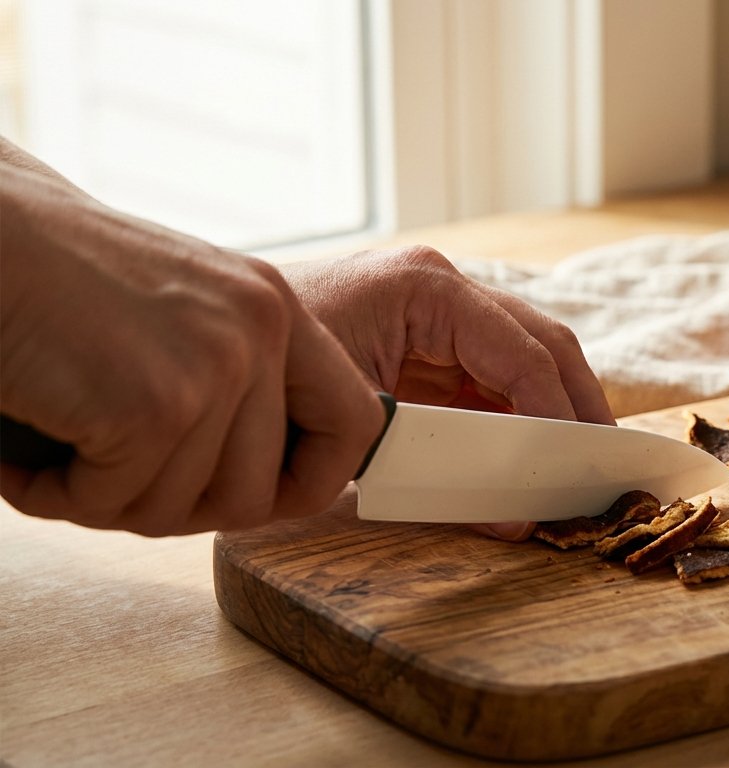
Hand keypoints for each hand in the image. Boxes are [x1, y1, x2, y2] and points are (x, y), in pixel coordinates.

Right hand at [0, 162, 384, 535]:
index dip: (315, 480)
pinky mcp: (152, 406)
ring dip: (108, 500)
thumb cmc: (55, 279)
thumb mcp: (183, 311)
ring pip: (182, 509)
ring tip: (62, 449)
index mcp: (276, 310)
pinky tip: (27, 455)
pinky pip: (116, 502)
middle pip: (256, 495)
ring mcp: (212, 368)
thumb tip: (272, 488)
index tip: (263, 497)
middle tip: (112, 481)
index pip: (357, 422)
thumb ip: (235, 378)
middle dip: (177, 509)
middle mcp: (260, 332)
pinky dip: (58, 494)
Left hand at [281, 247, 614, 540]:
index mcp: (425, 285)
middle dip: (579, 406)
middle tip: (608, 466)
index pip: (522, 351)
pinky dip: (517, 416)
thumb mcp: (355, 426)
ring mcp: (435, 309)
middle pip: (543, 343)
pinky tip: (531, 457)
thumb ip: (441, 470)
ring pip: (526, 357)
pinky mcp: (425, 338)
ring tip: (580, 468)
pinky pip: (491, 376)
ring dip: (555, 412)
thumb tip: (514, 521)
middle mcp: (441, 285)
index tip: (579, 467)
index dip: (558, 413)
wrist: (207, 354)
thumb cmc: (268, 379)